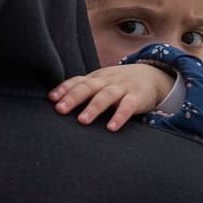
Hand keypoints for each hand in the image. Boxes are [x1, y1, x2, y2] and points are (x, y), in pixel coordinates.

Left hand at [48, 64, 173, 131]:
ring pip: (106, 96)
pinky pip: (128, 106)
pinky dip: (119, 116)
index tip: (51, 99)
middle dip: (73, 97)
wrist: (151, 75)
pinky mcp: (136, 97)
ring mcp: (122, 88)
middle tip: (60, 109)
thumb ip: (81, 89)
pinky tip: (111, 128)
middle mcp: (106, 81)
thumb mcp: (100, 83)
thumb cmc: (118, 83)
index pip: (77, 81)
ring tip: (82, 121)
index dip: (64, 89)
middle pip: (88, 87)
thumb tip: (52, 100)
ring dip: (94, 107)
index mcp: (95, 78)